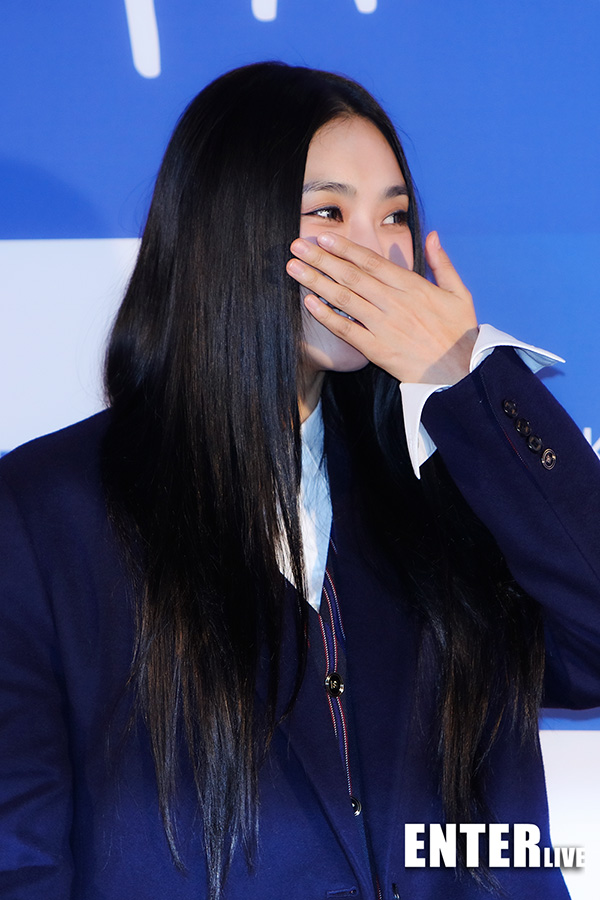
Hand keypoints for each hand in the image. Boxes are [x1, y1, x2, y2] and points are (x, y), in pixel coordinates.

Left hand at [286, 231, 477, 384]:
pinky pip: (346, 330)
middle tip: (297, 246)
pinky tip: (308, 303)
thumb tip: (432, 235)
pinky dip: (326, 316)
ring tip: (294, 268)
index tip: (323, 238)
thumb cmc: (460, 333)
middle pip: (351, 276)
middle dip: (321, 258)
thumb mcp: (459, 293)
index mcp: (412, 286)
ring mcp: (383, 326)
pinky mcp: (377, 349)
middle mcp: (394, 303)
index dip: (345, 248)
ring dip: (316, 281)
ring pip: (344, 299)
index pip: (371, 262)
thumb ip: (442, 263)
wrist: (462, 372)